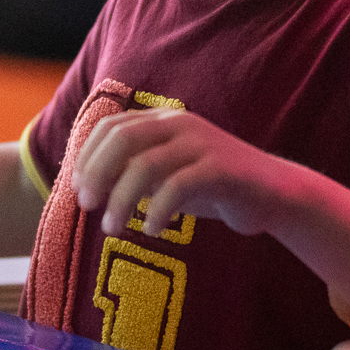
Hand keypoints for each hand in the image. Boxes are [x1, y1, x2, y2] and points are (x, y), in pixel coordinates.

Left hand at [71, 109, 299, 238]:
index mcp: (164, 119)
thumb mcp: (167, 175)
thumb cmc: (211, 187)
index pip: (112, 126)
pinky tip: (152, 229)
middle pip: (123, 139)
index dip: (87, 156)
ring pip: (146, 164)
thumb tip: (88, 187)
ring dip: (121, 199)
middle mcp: (181, 123)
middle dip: (96, 173)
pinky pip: (178, 186)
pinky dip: (158, 210)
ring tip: (113, 228)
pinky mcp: (221, 169)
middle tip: (87, 206)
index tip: (78, 189)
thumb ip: (134, 173)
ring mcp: (202, 144)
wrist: (271, 193)